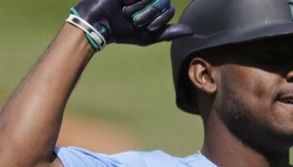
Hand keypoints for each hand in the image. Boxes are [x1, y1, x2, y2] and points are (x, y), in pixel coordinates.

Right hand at [71, 0, 191, 47]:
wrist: (100, 23)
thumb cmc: (123, 31)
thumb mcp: (148, 36)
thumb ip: (169, 32)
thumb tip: (191, 30)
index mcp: (155, 5)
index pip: (169, 9)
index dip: (157, 20)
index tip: (143, 26)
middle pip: (162, 1)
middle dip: (147, 14)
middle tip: (132, 17)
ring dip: (137, 7)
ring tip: (125, 9)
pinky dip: (131, 0)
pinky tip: (121, 1)